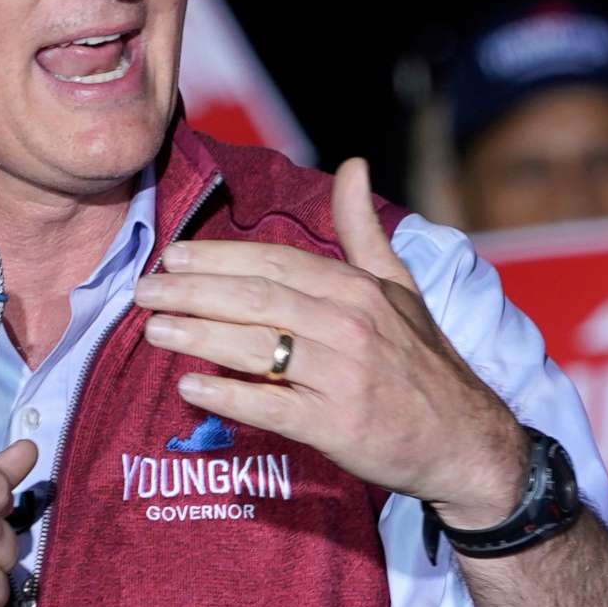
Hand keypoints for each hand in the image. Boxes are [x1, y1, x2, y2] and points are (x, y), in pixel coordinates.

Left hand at [130, 157, 524, 526]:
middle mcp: (349, 325)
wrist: (463, 441)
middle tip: (144, 291)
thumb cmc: (422, 362)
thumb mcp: (400, 288)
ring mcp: (342, 376)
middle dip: (193, 291)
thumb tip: (353, 165)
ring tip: (153, 331)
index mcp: (356, 288)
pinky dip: (228, 395)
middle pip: (256, 299)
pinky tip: (190, 386)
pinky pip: (271, 405)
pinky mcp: (336, 425)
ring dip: (198, 336)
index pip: (274, 262)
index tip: (172, 256)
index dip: (218, 257)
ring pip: (256, 347)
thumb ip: (364, 231)